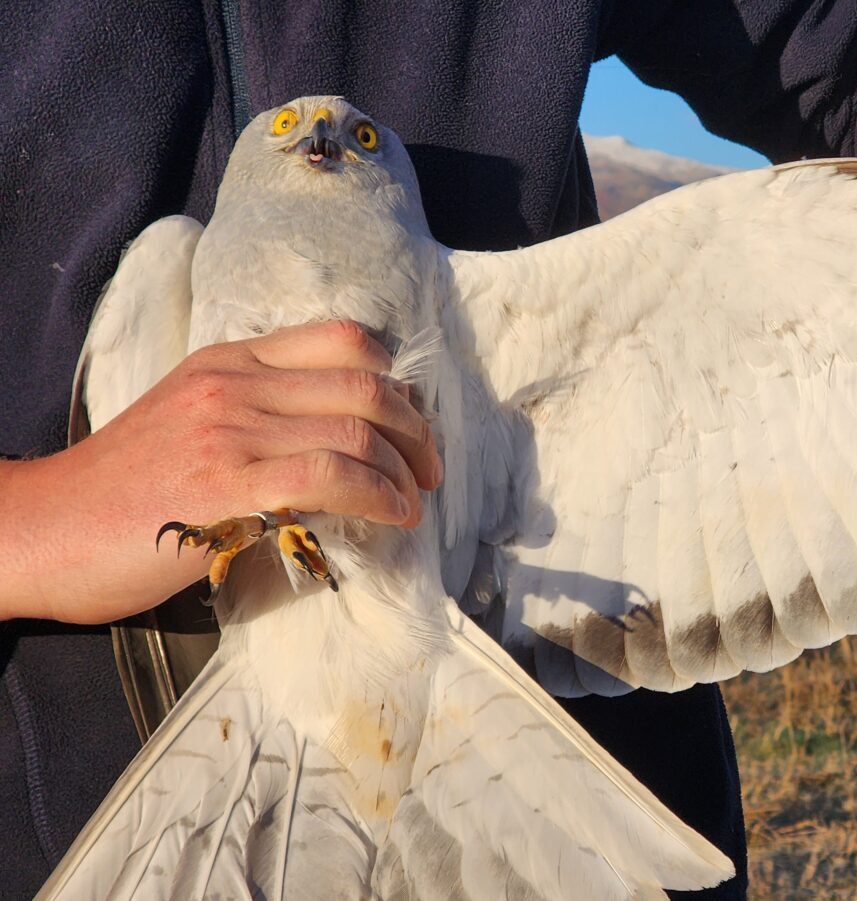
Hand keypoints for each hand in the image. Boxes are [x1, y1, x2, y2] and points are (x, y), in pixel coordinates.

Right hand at [3, 320, 443, 623]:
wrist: (39, 528)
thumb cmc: (118, 492)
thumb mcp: (189, 424)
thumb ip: (256, 418)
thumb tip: (335, 443)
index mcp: (229, 361)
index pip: (341, 340)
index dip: (396, 381)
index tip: (410, 426)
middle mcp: (234, 384)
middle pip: (364, 384)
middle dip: (416, 430)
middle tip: (429, 472)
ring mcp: (230, 430)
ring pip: (356, 428)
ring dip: (404, 471)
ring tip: (413, 502)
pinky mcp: (226, 483)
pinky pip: (330, 474)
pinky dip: (379, 495)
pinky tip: (393, 517)